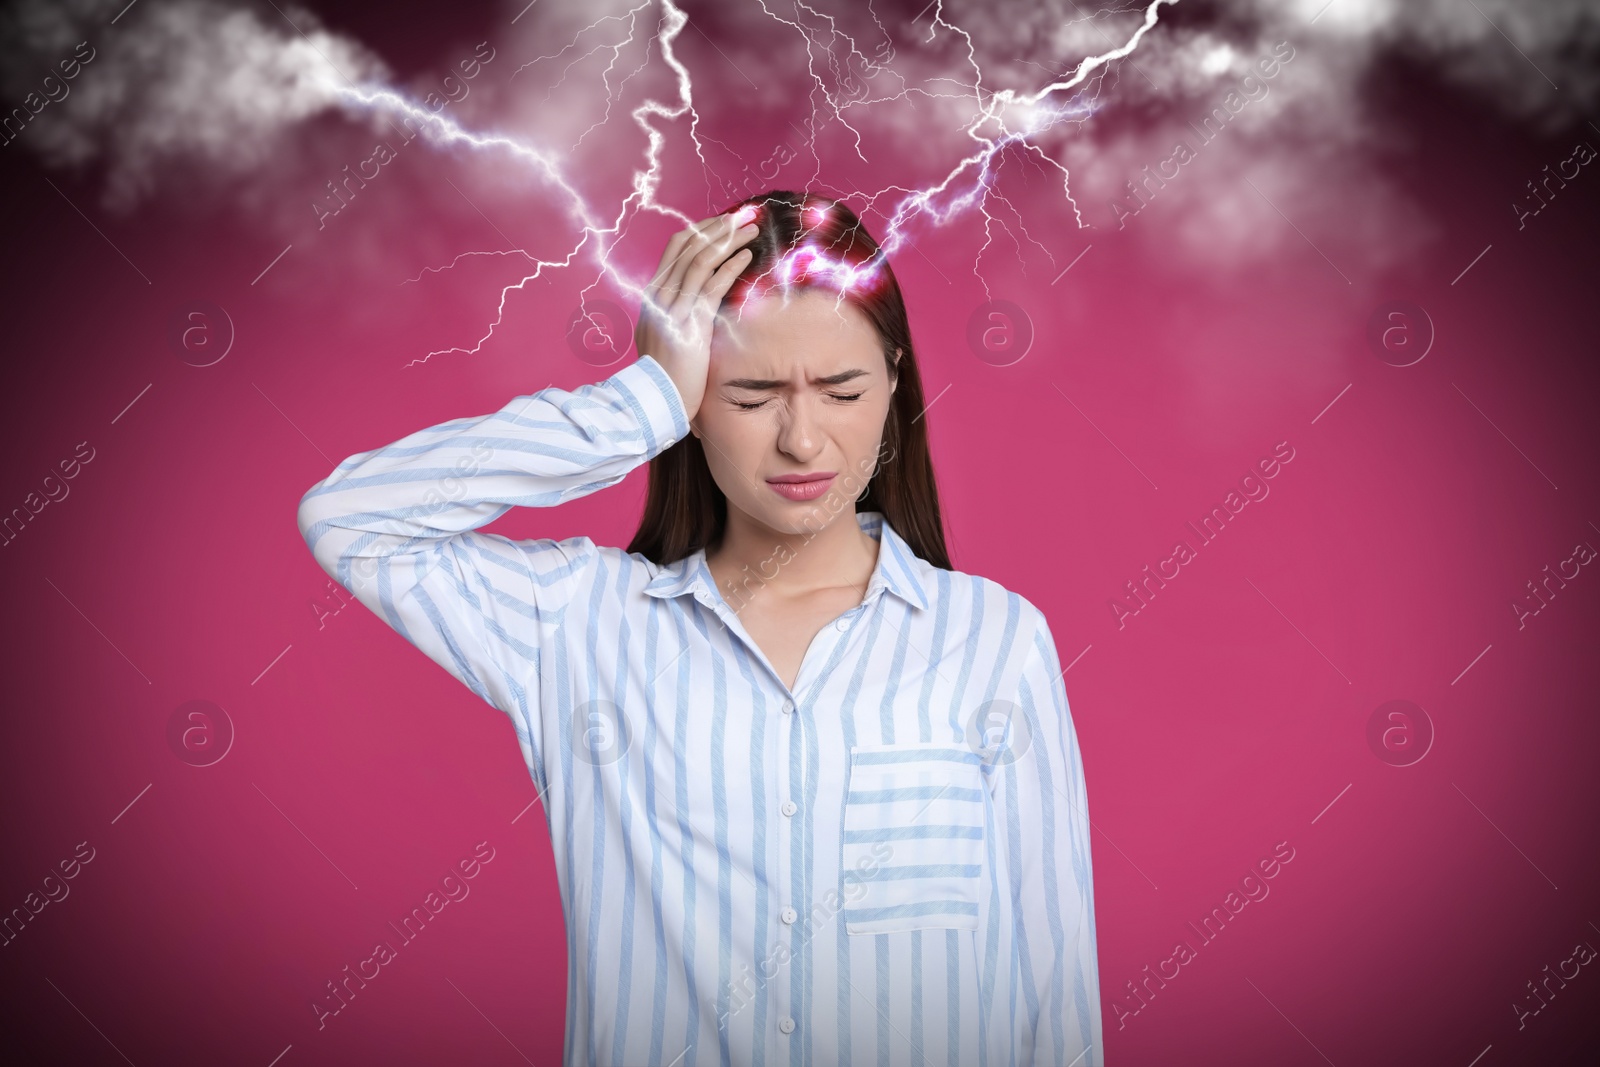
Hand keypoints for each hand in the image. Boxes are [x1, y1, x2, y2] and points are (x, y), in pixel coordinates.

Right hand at [635, 211, 759, 421]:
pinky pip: (711, 285)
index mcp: (654, 295)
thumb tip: (695, 304)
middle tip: (744, 215)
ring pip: (701, 260)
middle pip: (689, 247)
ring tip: (752, 228)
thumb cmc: (665, 375)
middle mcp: (661, 295)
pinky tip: (746, 256)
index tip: (723, 223)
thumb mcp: (663, 337)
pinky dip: (730, 267)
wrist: (656, 401)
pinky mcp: (690, 322)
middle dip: (718, 227)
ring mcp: (673, 307)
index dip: (701, 231)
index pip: (676, 249)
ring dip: (728, 240)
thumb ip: (675, 315)